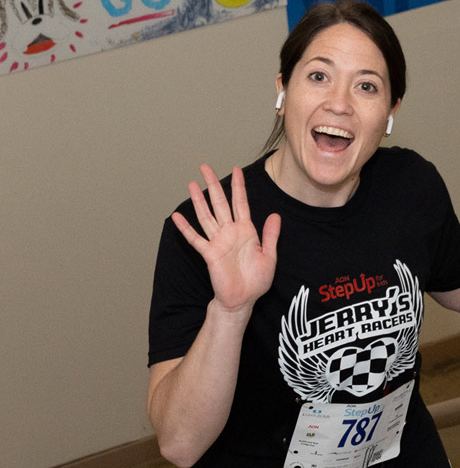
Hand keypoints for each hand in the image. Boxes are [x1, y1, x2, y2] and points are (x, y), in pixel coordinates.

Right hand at [172, 164, 280, 312]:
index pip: (241, 203)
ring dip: (199, 200)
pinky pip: (195, 238)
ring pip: (207, 216)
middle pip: (220, 203)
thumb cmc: (256, 281)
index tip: (235, 169)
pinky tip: (177, 216)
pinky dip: (186, 228)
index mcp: (246, 231)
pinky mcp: (209, 254)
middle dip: (214, 185)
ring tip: (192, 184)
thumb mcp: (269, 256)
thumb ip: (271, 235)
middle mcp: (230, 233)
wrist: (243, 300)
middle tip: (205, 167)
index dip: (238, 187)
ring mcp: (218, 242)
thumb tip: (275, 215)